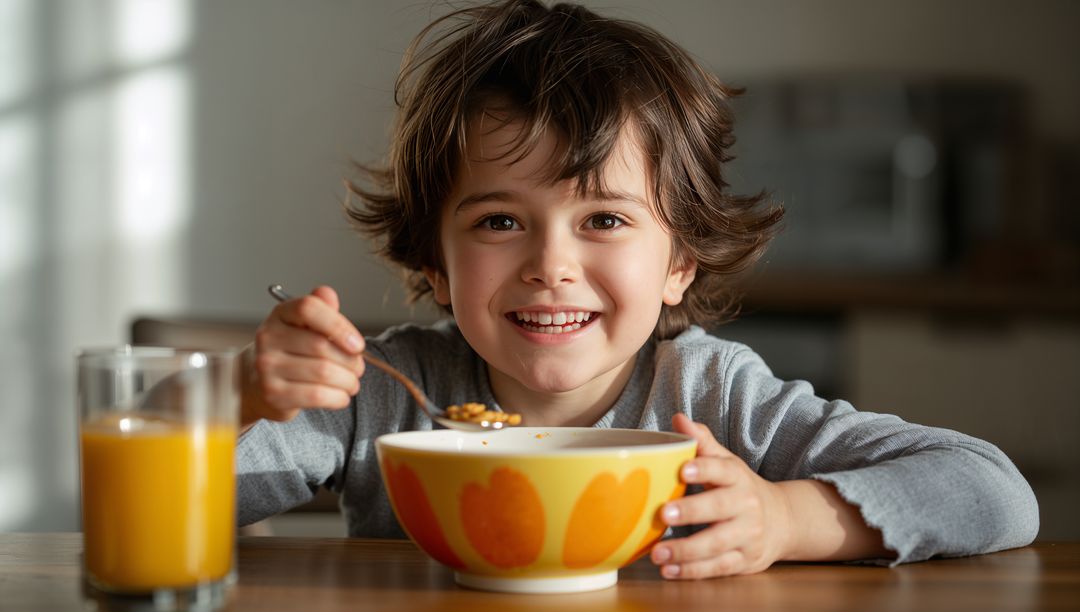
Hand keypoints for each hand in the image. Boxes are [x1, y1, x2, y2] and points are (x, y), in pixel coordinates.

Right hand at [241, 285, 365, 427]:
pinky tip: (341, 396)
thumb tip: (328, 295)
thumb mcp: (304, 325)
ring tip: (351, 383)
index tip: (358, 344)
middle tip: (358, 368)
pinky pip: (316, 395)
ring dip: (348, 381)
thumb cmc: (289, 351)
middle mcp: (269, 338)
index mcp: (281, 314)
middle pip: (321, 346)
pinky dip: (338, 397)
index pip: (309, 308)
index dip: (339, 325)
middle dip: (351, 361)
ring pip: (323, 373)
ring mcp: (267, 366)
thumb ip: (321, 310)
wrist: (255, 382)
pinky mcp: (273, 393)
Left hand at [650, 413, 793, 578]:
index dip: (704, 469)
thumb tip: (678, 419)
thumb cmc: (740, 488)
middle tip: (664, 514)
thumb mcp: (726, 462)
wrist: (783, 521)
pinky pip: (718, 568)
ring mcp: (747, 535)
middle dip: (692, 512)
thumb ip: (702, 442)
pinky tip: (669, 570)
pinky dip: (693, 571)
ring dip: (686, 550)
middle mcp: (746, 506)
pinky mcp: (744, 561)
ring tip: (657, 553)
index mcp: (737, 477)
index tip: (683, 470)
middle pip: (720, 508)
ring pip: (717, 544)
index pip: (722, 470)